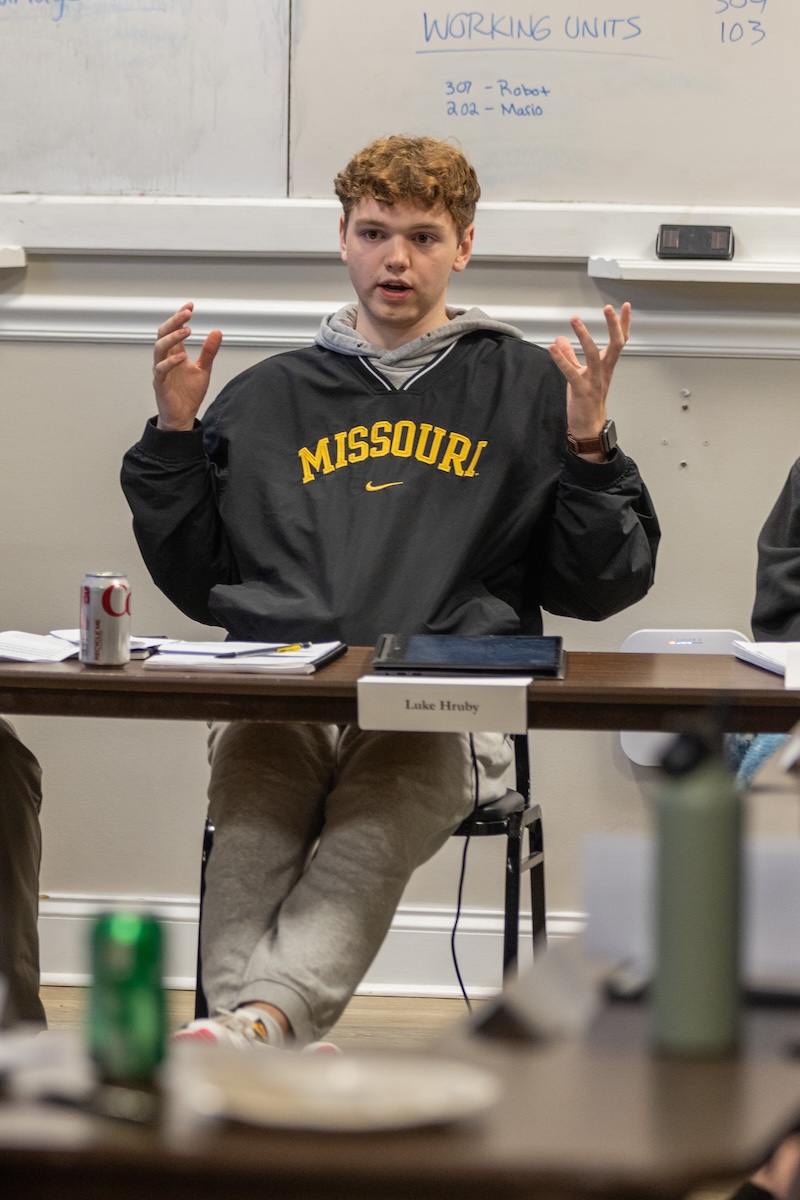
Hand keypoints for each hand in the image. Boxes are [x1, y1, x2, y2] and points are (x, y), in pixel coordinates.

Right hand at [153, 303, 221, 431]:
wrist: (182, 417)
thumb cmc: (189, 394)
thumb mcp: (204, 369)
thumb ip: (209, 351)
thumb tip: (217, 331)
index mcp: (175, 353)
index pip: (174, 330)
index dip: (180, 317)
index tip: (190, 305)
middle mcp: (166, 359)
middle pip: (163, 334)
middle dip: (174, 322)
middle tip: (187, 313)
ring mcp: (161, 370)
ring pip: (159, 348)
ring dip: (173, 337)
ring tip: (187, 330)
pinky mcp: (160, 384)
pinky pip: (161, 370)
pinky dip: (171, 362)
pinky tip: (182, 356)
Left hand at [548, 303, 630, 449]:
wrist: (588, 427)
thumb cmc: (586, 401)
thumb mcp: (579, 374)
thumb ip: (570, 356)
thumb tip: (560, 339)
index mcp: (607, 366)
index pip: (619, 342)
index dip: (623, 324)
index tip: (626, 307)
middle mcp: (604, 371)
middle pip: (615, 345)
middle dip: (613, 325)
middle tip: (608, 308)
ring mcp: (594, 380)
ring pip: (593, 354)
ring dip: (584, 336)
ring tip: (575, 319)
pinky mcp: (581, 390)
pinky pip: (572, 372)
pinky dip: (561, 359)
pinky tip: (553, 348)